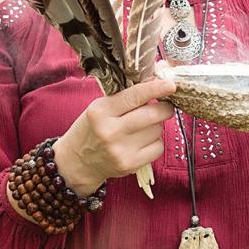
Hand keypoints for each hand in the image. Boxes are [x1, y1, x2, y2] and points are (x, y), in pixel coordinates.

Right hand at [53, 79, 176, 194]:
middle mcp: (110, 131)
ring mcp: (120, 150)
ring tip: (143, 127)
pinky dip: (156, 142)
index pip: (135, 96)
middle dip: (165, 108)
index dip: (156, 89)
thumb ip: (127, 96)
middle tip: (165, 106)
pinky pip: (158, 148)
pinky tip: (143, 141)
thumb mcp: (101, 107)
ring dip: (157, 126)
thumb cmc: (92, 129)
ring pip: (157, 130)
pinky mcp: (129, 164)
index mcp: (101, 111)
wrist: (76, 162)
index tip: (171, 85)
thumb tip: (159, 83)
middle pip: (152, 114)